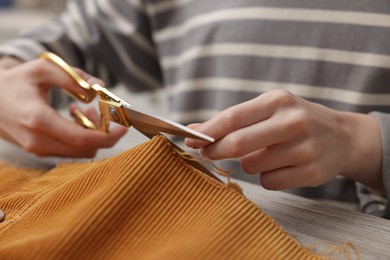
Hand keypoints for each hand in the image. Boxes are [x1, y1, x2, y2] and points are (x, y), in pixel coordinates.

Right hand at [0, 56, 126, 157]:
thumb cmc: (15, 82)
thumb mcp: (42, 69)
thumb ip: (73, 77)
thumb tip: (101, 87)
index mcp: (39, 120)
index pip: (83, 140)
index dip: (109, 135)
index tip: (124, 126)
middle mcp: (38, 141)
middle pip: (86, 149)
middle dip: (104, 133)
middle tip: (103, 111)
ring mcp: (38, 149)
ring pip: (80, 152)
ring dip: (92, 134)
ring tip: (85, 109)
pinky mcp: (39, 151)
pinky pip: (70, 151)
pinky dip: (81, 137)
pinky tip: (75, 116)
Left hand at [185, 90, 382, 190]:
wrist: (342, 137)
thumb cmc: (295, 121)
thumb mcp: (269, 109)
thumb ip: (234, 119)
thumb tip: (194, 130)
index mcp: (278, 101)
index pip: (233, 118)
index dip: (208, 132)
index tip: (190, 141)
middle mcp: (293, 122)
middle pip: (238, 144)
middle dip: (216, 151)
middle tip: (208, 154)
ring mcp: (305, 149)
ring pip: (251, 166)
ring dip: (249, 163)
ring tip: (266, 153)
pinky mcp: (311, 173)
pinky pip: (268, 182)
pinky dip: (266, 177)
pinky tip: (281, 166)